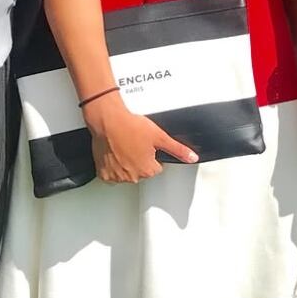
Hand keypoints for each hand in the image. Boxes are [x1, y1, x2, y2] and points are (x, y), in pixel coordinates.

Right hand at [83, 93, 197, 183]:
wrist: (108, 120)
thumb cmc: (131, 126)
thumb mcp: (160, 136)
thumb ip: (177, 149)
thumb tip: (192, 157)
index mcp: (147, 170)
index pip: (156, 168)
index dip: (153, 154)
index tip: (146, 145)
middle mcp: (132, 176)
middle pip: (141, 170)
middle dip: (140, 159)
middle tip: (135, 143)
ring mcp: (117, 176)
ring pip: (127, 172)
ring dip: (127, 162)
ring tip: (124, 145)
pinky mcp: (104, 173)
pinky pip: (112, 173)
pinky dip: (113, 165)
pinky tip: (115, 152)